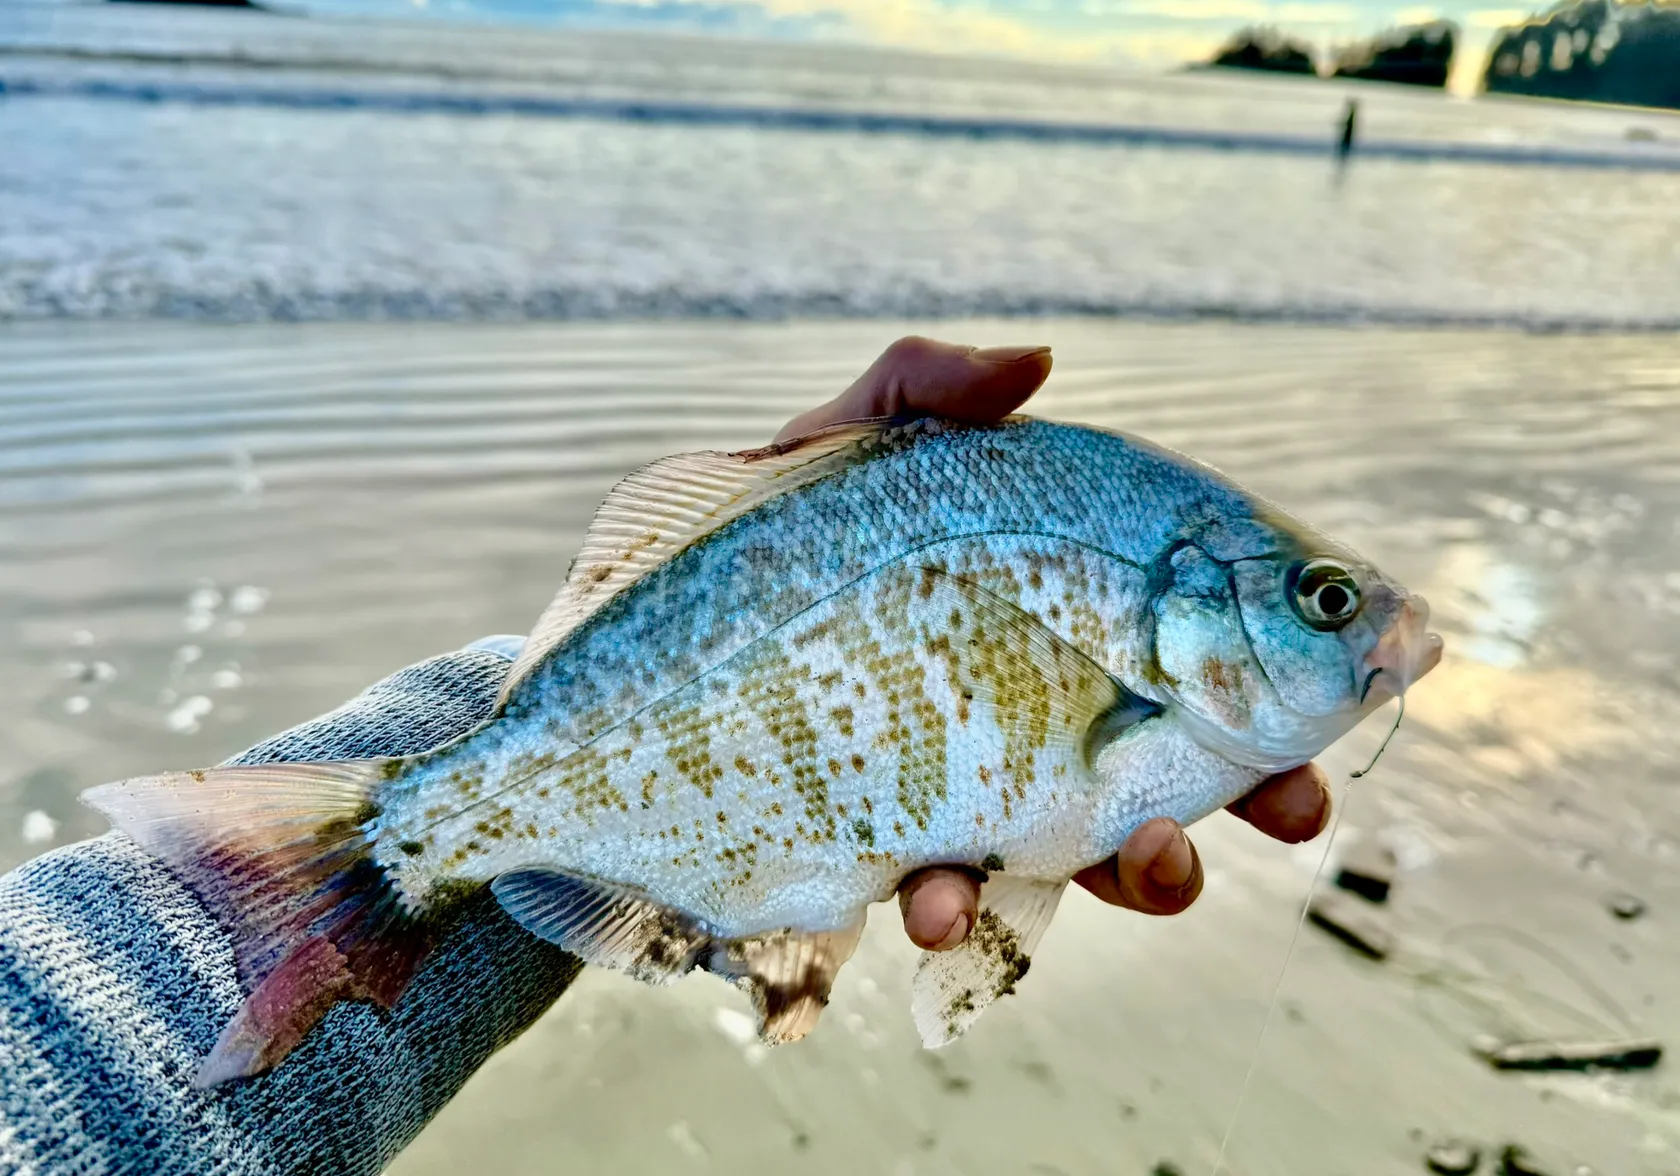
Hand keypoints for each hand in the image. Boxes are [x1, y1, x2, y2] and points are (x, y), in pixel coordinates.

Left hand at [777, 336, 1334, 950]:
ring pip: (1080, 851)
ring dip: (1137, 870)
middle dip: (1242, 791)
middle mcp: (1015, 712)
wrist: (620, 673)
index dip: (1260, 685)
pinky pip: (949, 901)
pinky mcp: (890, 858)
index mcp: (1036, 619)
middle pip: (1162, 763)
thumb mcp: (832, 451)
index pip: (1177, 651)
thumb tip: (1040, 361)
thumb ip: (926, 394)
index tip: (1322, 703)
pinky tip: (937, 895)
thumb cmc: (745, 546)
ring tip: (1150, 858)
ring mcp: (958, 794)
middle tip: (1296, 808)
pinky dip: (958, 909)